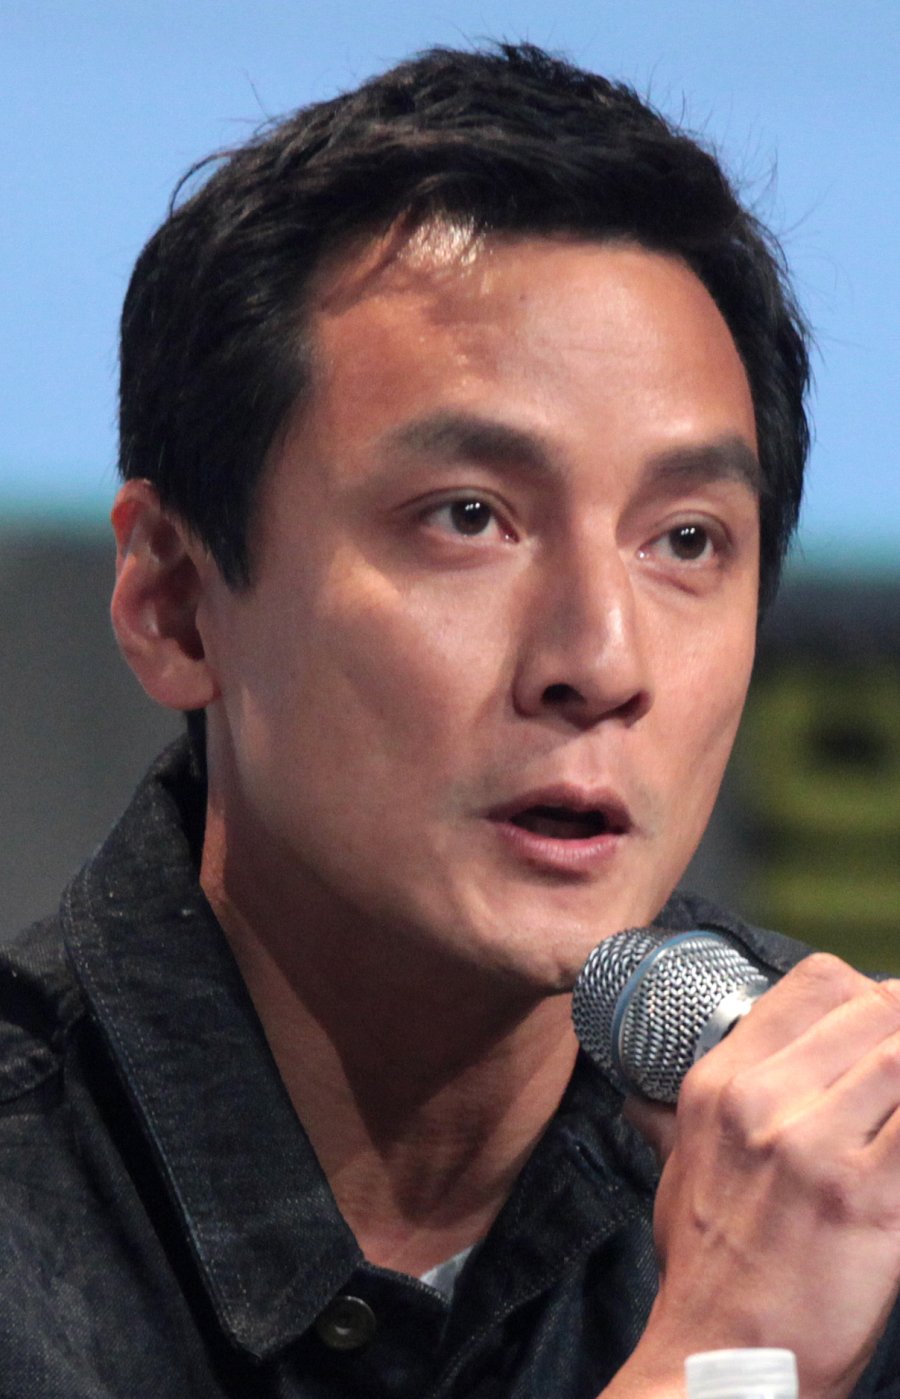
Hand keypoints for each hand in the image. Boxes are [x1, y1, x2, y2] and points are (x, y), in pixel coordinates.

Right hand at [616, 954, 899, 1398]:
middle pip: (869, 1009)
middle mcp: (760, 1101)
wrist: (723, 1357)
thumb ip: (670, 1121)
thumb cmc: (705, 1267)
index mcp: (718, 1083)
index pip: (813, 983)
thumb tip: (643, 1100)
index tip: (879, 1019)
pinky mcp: (866, 1199)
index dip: (862, 991)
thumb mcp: (675, 1171)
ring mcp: (813, 1146)